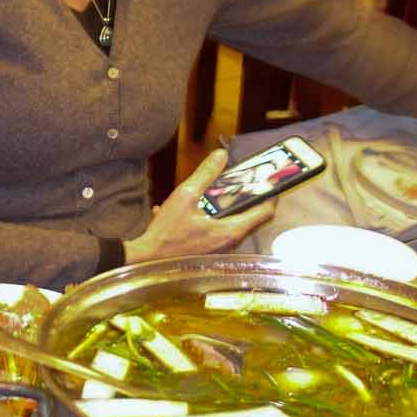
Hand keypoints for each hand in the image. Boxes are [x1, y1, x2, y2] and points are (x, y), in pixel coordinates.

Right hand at [124, 148, 276, 263]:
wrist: (146, 261)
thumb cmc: (166, 233)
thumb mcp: (185, 196)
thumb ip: (205, 174)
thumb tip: (221, 155)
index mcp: (231, 231)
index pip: (265, 212)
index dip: (271, 194)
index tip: (270, 181)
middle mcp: (230, 244)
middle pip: (250, 218)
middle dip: (245, 198)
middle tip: (240, 182)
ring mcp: (220, 251)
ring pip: (232, 225)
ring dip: (224, 209)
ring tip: (209, 194)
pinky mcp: (209, 254)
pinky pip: (216, 233)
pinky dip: (208, 221)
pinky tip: (185, 213)